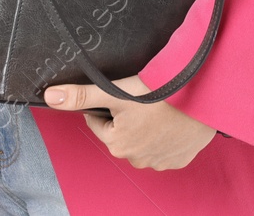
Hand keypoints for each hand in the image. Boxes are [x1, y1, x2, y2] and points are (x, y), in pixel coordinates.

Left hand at [43, 75, 216, 169]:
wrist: (202, 99)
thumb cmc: (160, 94)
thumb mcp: (115, 91)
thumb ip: (81, 95)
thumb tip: (51, 97)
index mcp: (117, 144)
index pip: (99, 121)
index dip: (106, 103)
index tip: (120, 93)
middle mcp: (137, 159)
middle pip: (120, 131)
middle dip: (125, 115)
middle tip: (141, 97)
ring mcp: (160, 162)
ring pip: (142, 139)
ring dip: (145, 125)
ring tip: (157, 105)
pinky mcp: (179, 159)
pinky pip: (164, 146)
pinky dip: (164, 134)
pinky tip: (170, 118)